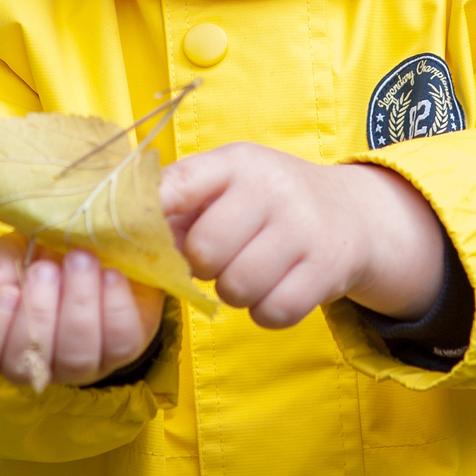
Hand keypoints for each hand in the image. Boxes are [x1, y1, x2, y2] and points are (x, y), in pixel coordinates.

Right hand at [0, 236, 165, 392]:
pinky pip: (119, 342)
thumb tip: (0, 283)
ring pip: (76, 356)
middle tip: (47, 268)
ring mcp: (78, 365)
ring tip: (80, 260)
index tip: (9, 290)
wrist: (97, 253)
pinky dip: (115, 306)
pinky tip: (110, 275)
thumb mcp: (9, 252)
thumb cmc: (40, 257)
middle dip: (39, 311)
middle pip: (27, 361)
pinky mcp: (120, 352)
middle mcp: (34, 363)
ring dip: (78, 303)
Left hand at [158, 144, 445, 329]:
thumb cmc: (267, 202)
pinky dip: (266, 312)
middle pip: (205, 251)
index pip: (178, 185)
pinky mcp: (327, 268)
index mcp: (236, 162)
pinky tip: (274, 288)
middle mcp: (272, 188)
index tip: (143, 238)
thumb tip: (123, 234)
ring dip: (234, 291)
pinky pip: (273, 312)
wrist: (352, 214)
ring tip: (248, 272)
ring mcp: (304, 227)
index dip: (150, 217)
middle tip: (220, 259)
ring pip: (237, 287)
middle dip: (204, 266)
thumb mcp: (228, 182)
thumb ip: (178, 203)